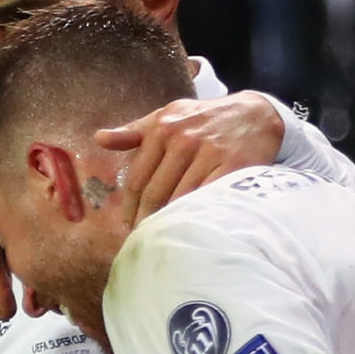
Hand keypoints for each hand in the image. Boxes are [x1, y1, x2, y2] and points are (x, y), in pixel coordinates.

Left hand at [97, 92, 287, 224]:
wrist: (255, 113)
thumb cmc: (204, 119)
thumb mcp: (168, 116)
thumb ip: (134, 132)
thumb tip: (99, 139)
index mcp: (161, 128)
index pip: (136, 180)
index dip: (130, 208)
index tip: (128, 225)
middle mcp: (183, 139)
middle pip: (154, 194)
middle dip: (145, 220)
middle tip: (143, 240)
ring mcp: (208, 152)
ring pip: (178, 199)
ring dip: (168, 222)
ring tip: (163, 238)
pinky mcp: (232, 166)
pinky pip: (205, 199)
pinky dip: (195, 215)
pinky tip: (188, 227)